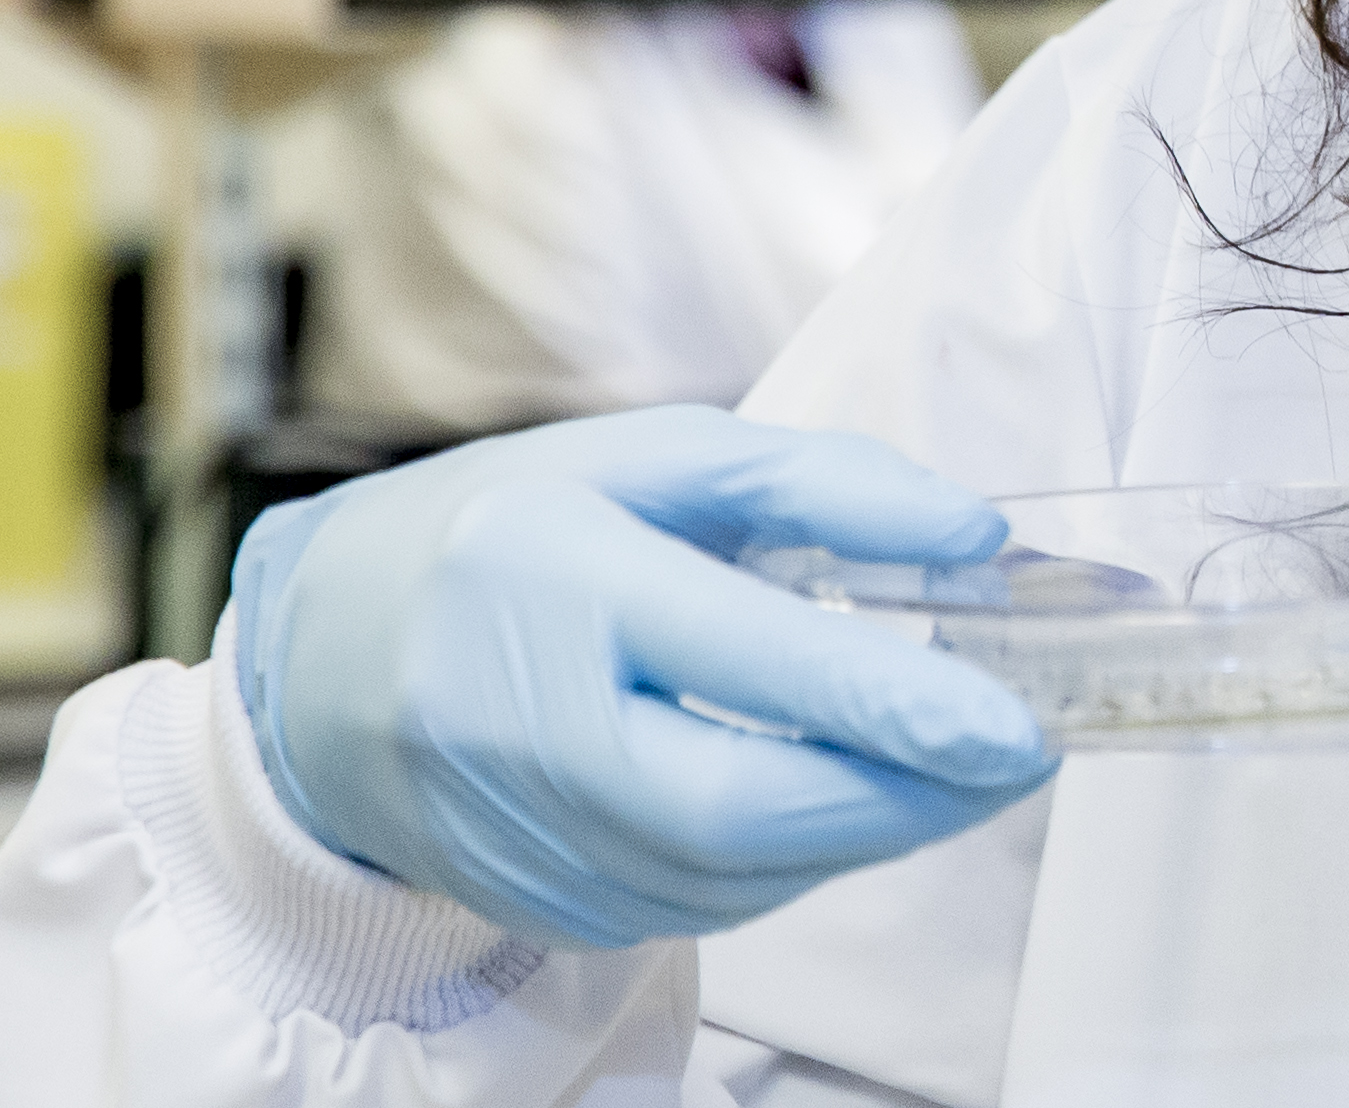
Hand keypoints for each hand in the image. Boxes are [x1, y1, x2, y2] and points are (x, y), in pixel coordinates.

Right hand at [229, 406, 1055, 949]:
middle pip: (743, 806)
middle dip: (908, 795)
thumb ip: (822, 484)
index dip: (895, 702)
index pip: (749, 660)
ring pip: (730, 876)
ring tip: (950, 769)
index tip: (1013, 719)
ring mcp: (517, 833)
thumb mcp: (651, 457)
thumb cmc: (502, 532)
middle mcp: (524, 724)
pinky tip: (841, 803)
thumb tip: (975, 535)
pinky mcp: (531, 900)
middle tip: (1016, 753)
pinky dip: (793, 863)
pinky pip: (694, 907)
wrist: (315, 657)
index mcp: (558, 582)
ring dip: (867, 833)